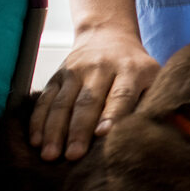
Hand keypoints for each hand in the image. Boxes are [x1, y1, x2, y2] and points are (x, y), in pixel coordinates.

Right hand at [30, 27, 158, 160]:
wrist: (108, 34)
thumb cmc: (135, 66)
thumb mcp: (152, 76)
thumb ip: (152, 101)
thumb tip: (153, 133)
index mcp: (131, 69)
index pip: (121, 94)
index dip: (112, 114)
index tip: (103, 135)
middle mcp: (101, 67)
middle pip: (88, 101)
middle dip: (78, 130)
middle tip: (73, 156)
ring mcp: (76, 70)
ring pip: (62, 102)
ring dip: (54, 131)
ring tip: (50, 155)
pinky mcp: (58, 75)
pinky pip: (46, 100)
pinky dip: (38, 121)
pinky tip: (36, 141)